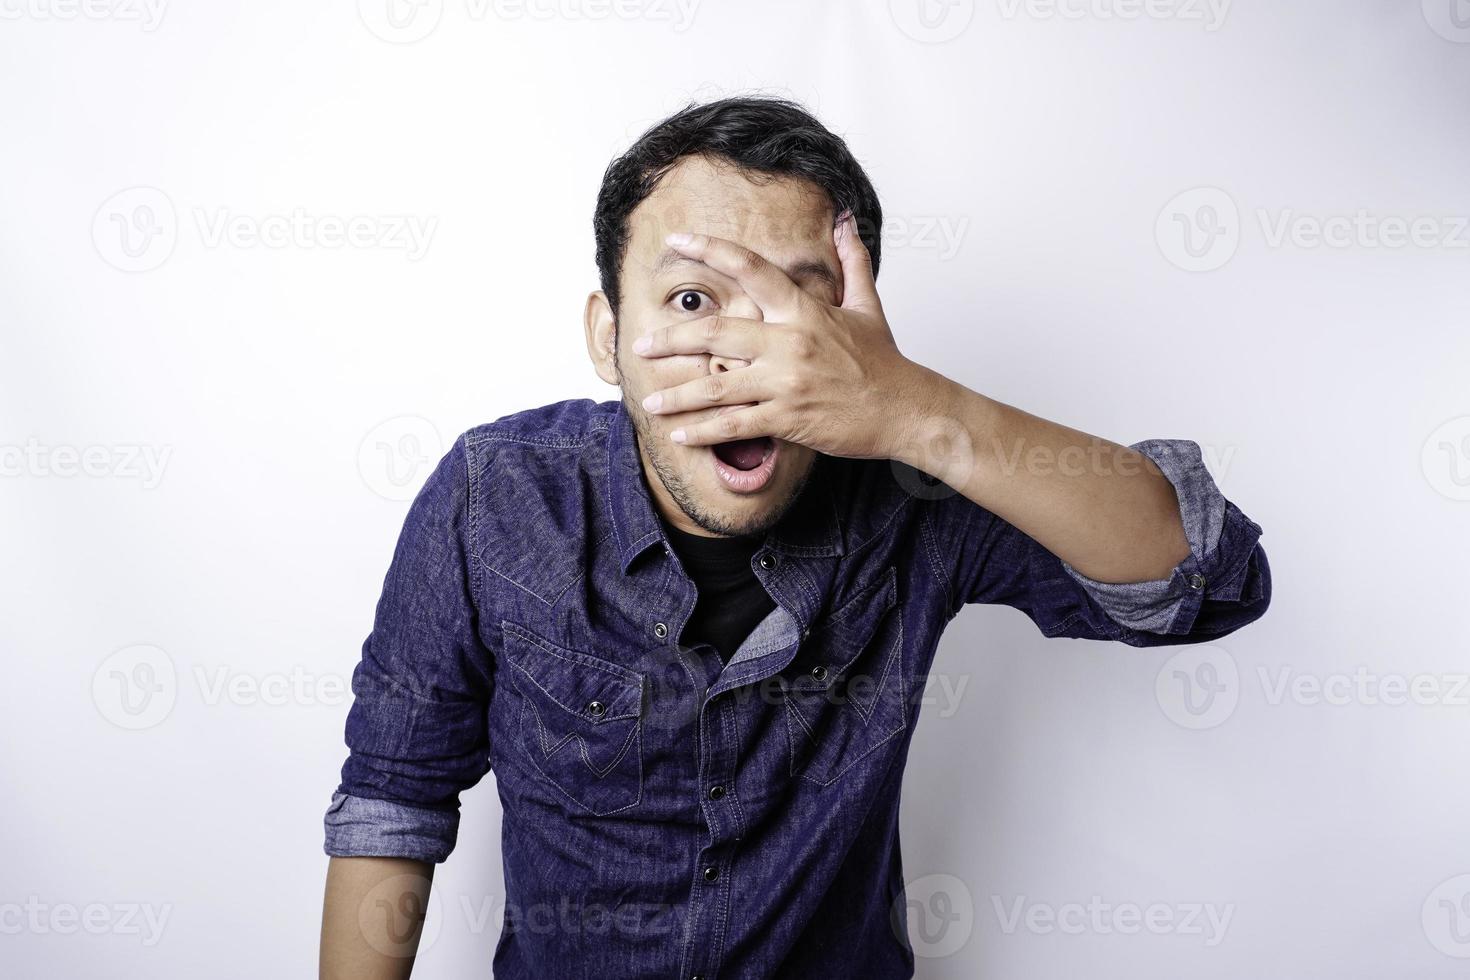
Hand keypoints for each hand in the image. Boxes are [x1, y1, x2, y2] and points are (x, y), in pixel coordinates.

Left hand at [634, 214, 932, 460]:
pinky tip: (680, 434)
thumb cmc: (885, 361)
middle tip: (640, 343)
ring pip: (717, 386)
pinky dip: (704, 431)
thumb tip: (846, 221)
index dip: (710, 250)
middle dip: (672, 339)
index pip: (750, 270)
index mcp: (804, 311)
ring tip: (649, 400)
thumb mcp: (869, 305)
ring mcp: (787, 383)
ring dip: (678, 396)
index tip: (677, 241)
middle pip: (715, 334)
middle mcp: (790, 343)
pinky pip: (736, 425)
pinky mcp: (788, 418)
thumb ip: (852, 261)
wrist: (907, 410)